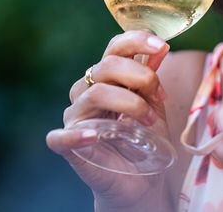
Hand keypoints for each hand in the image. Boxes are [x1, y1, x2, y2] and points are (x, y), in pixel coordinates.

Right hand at [46, 31, 171, 209]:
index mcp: (105, 78)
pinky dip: (75, 135)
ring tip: (150, 120)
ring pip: (96, 94)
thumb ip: (151, 78)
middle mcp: (85, 92)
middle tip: (160, 96)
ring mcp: (75, 118)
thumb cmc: (143, 140)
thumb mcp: (153, 106)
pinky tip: (94, 135)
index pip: (114, 49)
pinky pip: (60, 137)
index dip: (136, 41)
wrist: (139, 182)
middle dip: (140, 76)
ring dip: (130, 103)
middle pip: (107, 66)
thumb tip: (162, 48)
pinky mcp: (66, 145)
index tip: (162, 47)